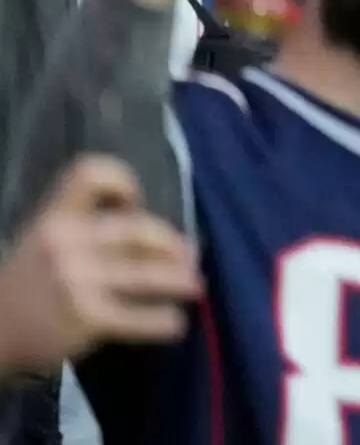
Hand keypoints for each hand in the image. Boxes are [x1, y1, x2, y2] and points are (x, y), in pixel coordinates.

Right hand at [0, 158, 196, 376]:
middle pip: (138, 229)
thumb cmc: (26, 288)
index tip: (137, 203)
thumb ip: (88, 232)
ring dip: (179, 280)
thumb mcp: (44, 245)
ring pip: (147, 273)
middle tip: (191, 256)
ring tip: (195, 288)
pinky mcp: (86, 316)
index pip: (88, 173)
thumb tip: (159, 237)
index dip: (121, 180)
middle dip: (172, 244)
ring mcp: (76, 279)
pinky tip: (175, 324)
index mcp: (54, 217)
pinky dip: (163, 321)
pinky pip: (138, 315)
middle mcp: (66, 241)